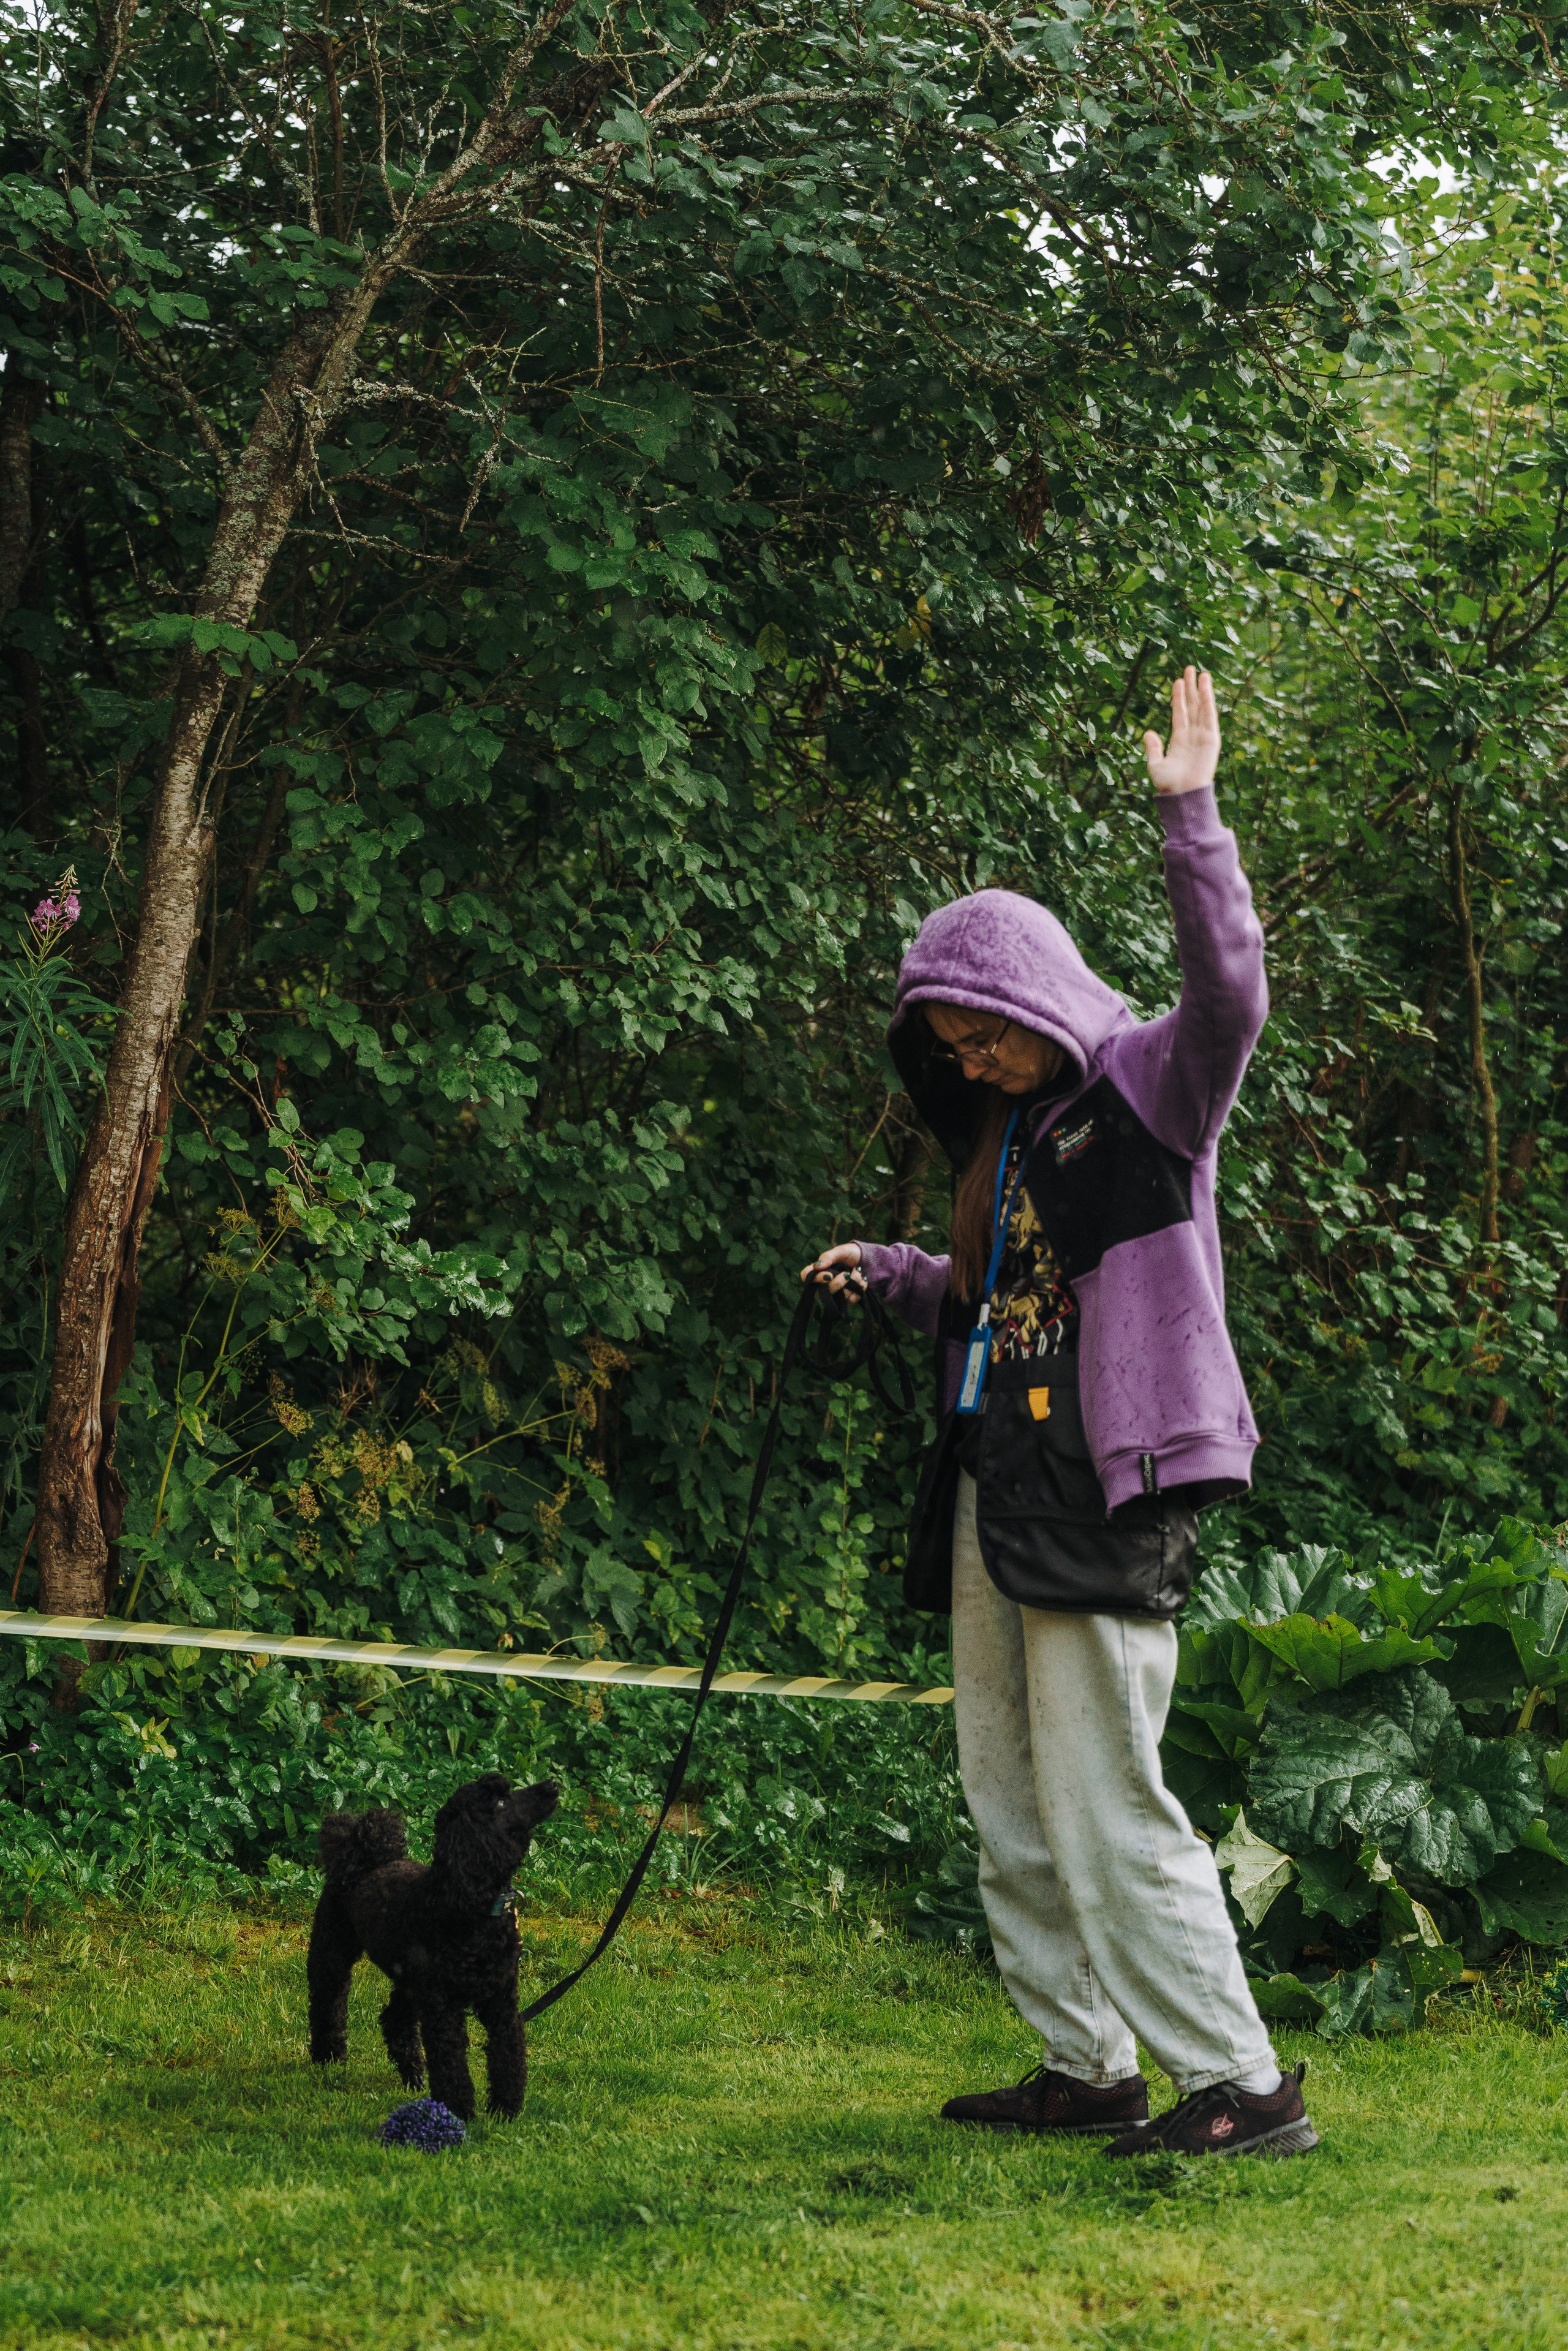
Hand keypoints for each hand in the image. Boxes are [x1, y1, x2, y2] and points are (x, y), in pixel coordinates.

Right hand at [800, 1241, 864, 1298]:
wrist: (868, 1260)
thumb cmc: (850, 1254)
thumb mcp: (841, 1251)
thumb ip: (828, 1257)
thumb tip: (816, 1266)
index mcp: (819, 1270)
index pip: (806, 1277)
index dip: (815, 1279)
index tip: (829, 1275)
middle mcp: (824, 1284)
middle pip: (823, 1292)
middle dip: (838, 1283)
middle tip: (847, 1274)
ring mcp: (836, 1293)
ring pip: (839, 1297)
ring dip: (853, 1283)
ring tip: (858, 1271)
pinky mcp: (847, 1299)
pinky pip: (851, 1300)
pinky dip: (860, 1289)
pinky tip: (863, 1280)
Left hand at [1144, 666, 1219, 796]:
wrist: (1183, 795)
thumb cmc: (1168, 786)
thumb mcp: (1155, 765)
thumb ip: (1153, 748)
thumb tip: (1149, 732)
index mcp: (1179, 741)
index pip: (1179, 714)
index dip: (1178, 698)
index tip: (1177, 681)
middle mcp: (1192, 736)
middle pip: (1192, 706)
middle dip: (1190, 688)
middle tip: (1189, 668)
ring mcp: (1202, 736)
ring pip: (1201, 707)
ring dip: (1201, 690)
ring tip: (1200, 672)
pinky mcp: (1211, 738)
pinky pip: (1209, 715)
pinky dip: (1208, 700)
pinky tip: (1206, 687)